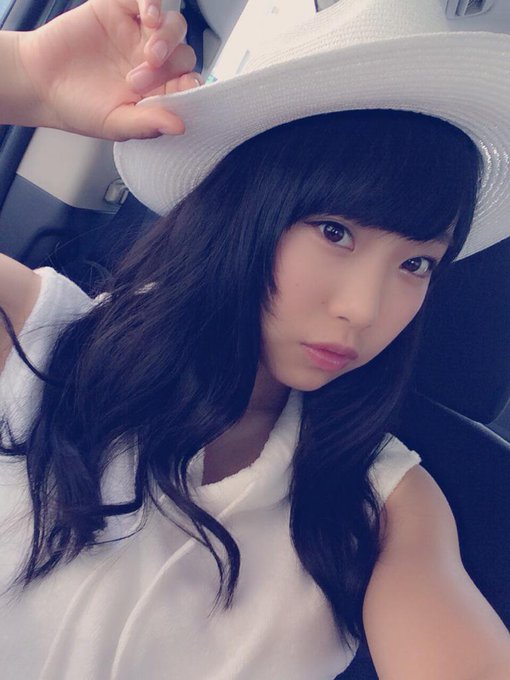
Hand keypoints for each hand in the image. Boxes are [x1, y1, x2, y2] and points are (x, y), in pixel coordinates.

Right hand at [17, 0, 199, 140]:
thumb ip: (148, 123)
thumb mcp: (116, 123)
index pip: (188, 83)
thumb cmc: (79, 107)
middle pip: (183, 54)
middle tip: (140, 80)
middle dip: (171, 66)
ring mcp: (138, 34)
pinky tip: (149, 16)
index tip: (183, 88)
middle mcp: (153, 62)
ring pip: (173, 26)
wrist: (40, 81)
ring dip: (168, 37)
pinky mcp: (119, 9)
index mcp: (158, 90)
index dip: (190, 84)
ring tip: (149, 53)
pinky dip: (152, 3)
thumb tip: (180, 127)